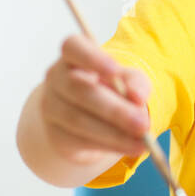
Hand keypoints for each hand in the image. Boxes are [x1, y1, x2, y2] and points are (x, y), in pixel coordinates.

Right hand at [39, 34, 151, 165]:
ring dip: (113, 134)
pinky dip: (108, 145)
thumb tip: (137, 96)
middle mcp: (57, 78)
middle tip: (143, 124)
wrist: (92, 118)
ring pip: (78, 120)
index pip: (73, 47)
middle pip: (79, 90)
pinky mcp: (55, 133)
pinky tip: (129, 147)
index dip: (92, 58)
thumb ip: (136, 83)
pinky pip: (79, 140)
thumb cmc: (113, 90)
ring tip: (141, 143)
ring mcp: (52, 106)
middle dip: (114, 109)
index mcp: (73, 55)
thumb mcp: (130, 81)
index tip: (115, 70)